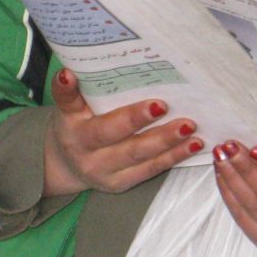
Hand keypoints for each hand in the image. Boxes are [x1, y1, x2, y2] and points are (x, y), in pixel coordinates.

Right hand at [42, 68, 202, 196]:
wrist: (61, 163)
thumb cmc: (74, 124)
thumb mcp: (67, 109)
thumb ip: (69, 94)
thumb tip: (68, 72)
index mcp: (77, 136)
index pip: (102, 126)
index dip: (129, 116)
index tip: (155, 104)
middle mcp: (91, 159)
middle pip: (127, 145)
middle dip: (154, 130)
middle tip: (177, 113)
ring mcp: (108, 175)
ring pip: (143, 159)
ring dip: (170, 143)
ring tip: (191, 127)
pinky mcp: (122, 184)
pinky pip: (151, 170)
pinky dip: (174, 156)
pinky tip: (194, 144)